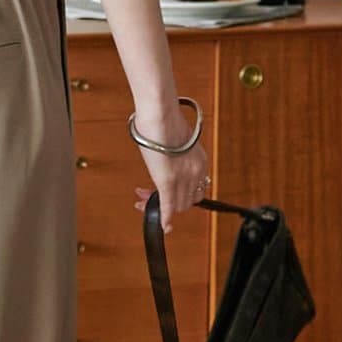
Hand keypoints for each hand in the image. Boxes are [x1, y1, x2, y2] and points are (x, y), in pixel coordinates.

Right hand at [130, 100, 210, 232]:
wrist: (160, 115)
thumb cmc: (164, 120)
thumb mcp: (178, 140)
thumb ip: (176, 153)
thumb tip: (166, 157)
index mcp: (200, 161)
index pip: (195, 189)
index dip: (180, 195)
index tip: (164, 191)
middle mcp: (196, 172)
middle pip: (187, 200)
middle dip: (168, 203)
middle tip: (146, 196)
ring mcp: (183, 178)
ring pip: (176, 205)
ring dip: (158, 207)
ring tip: (142, 200)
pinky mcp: (167, 181)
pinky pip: (167, 206)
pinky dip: (165, 218)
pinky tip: (163, 225)